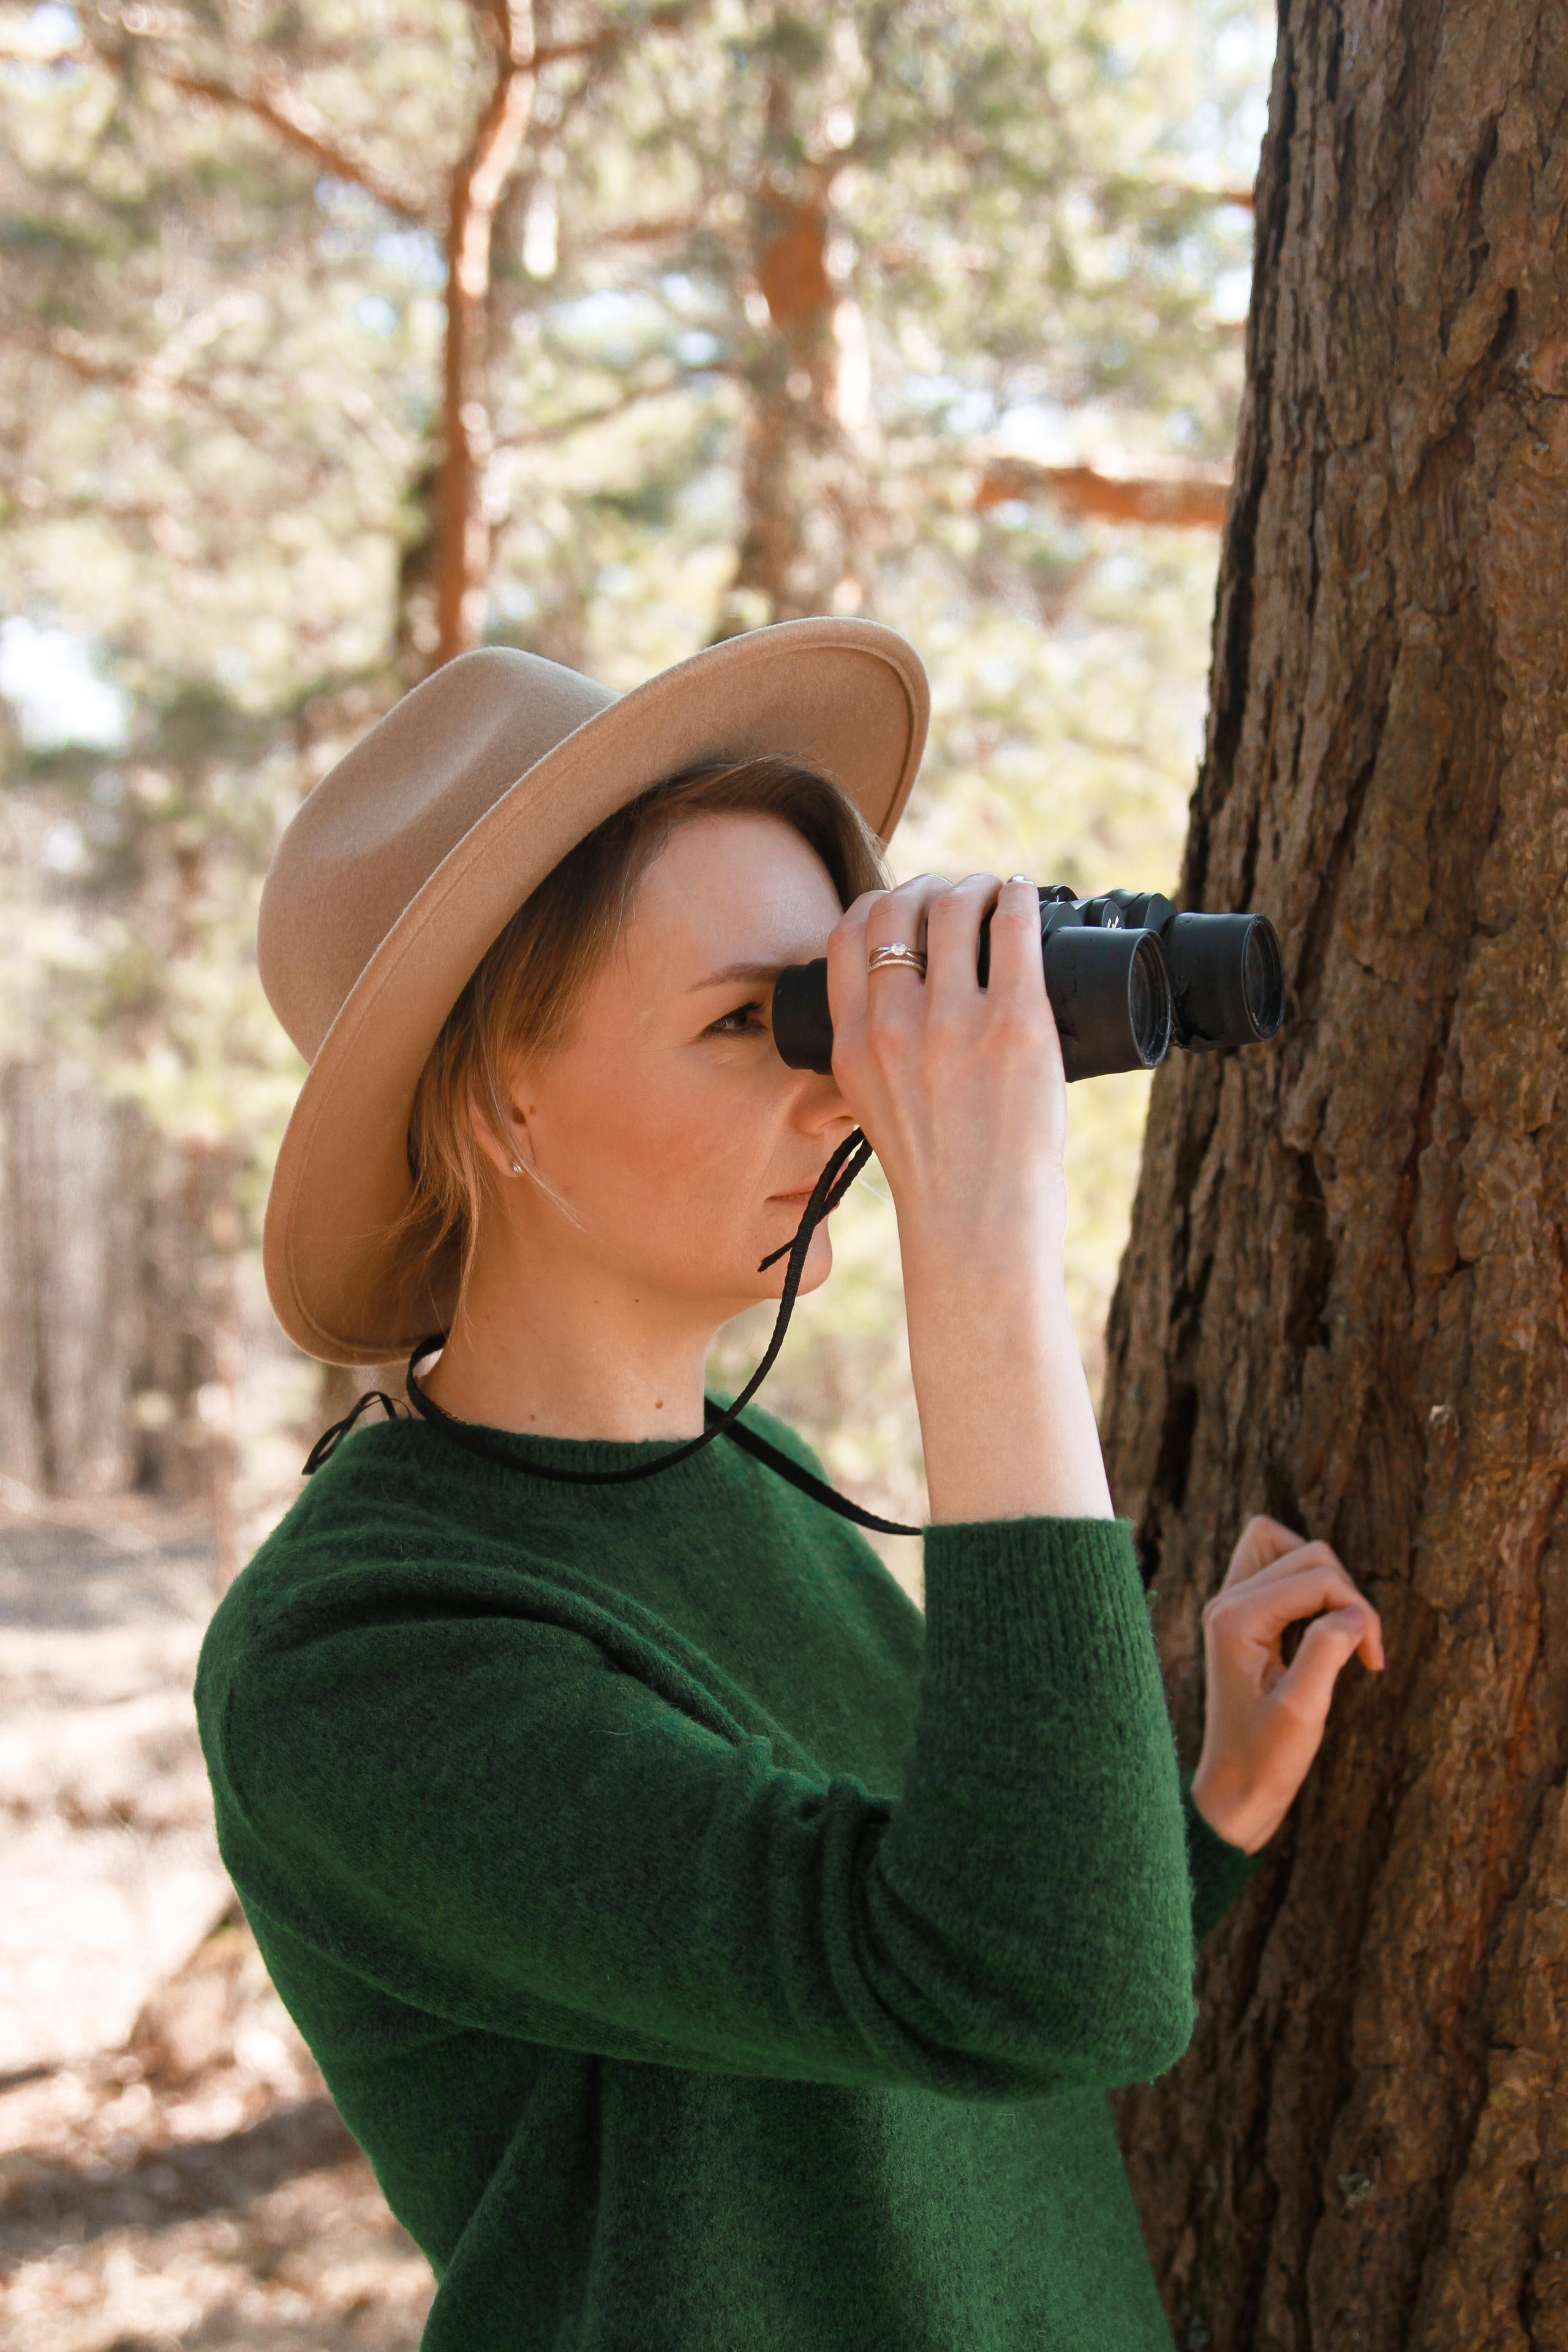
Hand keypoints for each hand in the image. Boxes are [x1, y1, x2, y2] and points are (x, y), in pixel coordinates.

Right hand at [824, 871, 1065, 1270]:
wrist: (977, 1233)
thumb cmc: (940, 1179)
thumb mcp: (875, 1108)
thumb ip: (878, 1053)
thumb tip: (915, 999)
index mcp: (852, 1045)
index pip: (848, 935)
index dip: (879, 903)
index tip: (908, 906)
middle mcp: (894, 1026)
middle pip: (899, 907)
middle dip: (931, 887)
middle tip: (961, 895)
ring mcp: (956, 1024)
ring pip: (956, 907)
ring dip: (979, 885)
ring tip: (998, 893)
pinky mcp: (1017, 1028)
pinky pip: (1015, 929)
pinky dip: (1021, 898)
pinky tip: (1027, 896)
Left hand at [1189, 1514, 1384, 1853]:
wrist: (1234, 1790)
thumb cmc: (1266, 1759)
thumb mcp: (1303, 1711)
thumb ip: (1325, 1651)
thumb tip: (1354, 1611)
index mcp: (1236, 1618)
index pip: (1318, 1577)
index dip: (1359, 1611)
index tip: (1374, 1661)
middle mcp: (1227, 1601)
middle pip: (1308, 1555)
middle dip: (1347, 1594)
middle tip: (1363, 1650)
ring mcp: (1230, 1605)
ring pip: (1287, 1548)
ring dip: (1328, 1583)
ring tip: (1344, 1632)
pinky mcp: (1241, 1616)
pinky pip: (1277, 1568)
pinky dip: (1310, 1587)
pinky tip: (1324, 1629)